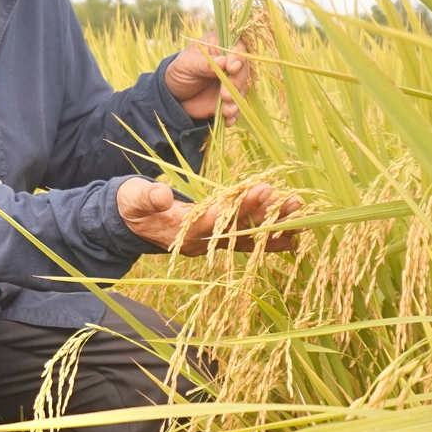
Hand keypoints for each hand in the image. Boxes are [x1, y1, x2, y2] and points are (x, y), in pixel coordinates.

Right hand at [117, 179, 309, 255]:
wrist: (131, 223)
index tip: (262, 189)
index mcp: (184, 231)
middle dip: (268, 218)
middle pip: (240, 233)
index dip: (241, 208)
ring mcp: (212, 242)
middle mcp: (203, 241)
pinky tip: (295, 227)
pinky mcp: (219, 237)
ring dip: (276, 226)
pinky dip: (272, 233)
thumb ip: (147, 197)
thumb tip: (163, 196)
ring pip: (249, 238)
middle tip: (292, 202)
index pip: (218, 221)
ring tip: (300, 210)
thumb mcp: (133, 199)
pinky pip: (249, 237)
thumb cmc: (132, 207)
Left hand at [165, 32, 250, 122]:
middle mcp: (230, 63)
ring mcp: (232, 82)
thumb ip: (204, 63)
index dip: (238, 57)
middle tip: (225, 95)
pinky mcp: (230, 99)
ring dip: (236, 101)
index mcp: (220, 46)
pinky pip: (237, 106)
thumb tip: (223, 62)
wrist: (173, 95)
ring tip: (226, 111)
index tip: (231, 68)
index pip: (237, 47)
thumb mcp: (186, 64)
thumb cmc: (179, 71)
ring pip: (242, 89)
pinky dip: (234, 114)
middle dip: (236, 83)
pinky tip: (228, 121)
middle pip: (244, 70)